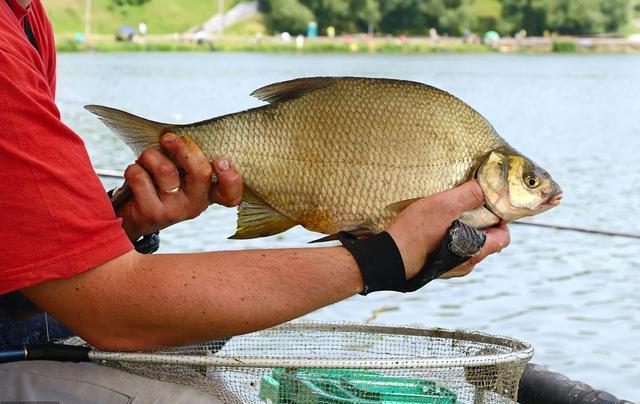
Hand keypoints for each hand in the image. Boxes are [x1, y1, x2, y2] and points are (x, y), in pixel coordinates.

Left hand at [117, 133, 242, 240]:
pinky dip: (134, 168)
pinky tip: (135, 175)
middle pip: (200, 172)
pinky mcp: (152, 213)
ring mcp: (175, 211)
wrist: (133, 216)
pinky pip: (141, 177)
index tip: (222, 160)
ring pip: (165, 169)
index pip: (230, 194)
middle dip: (183, 148)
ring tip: (145, 160)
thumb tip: (177, 136)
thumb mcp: (179, 174)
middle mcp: (196, 205)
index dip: (231, 178)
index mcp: (208, 194)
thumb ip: (187, 159)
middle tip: (168, 138)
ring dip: (149, 156)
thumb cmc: (160, 185)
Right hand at [385, 180, 509, 279]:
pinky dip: (446, 238)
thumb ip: (469, 195)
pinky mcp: (434, 268)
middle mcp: (466, 263)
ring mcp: (450, 268)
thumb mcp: (444, 206)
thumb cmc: (416, 233)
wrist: (388, 257)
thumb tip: (484, 187)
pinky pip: (449, 251)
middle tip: (465, 207)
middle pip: (485, 241)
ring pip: (466, 246)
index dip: (500, 220)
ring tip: (445, 216)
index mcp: (476, 251)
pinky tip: (431, 229)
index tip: (489, 206)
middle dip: (479, 223)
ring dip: (461, 230)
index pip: (503, 238)